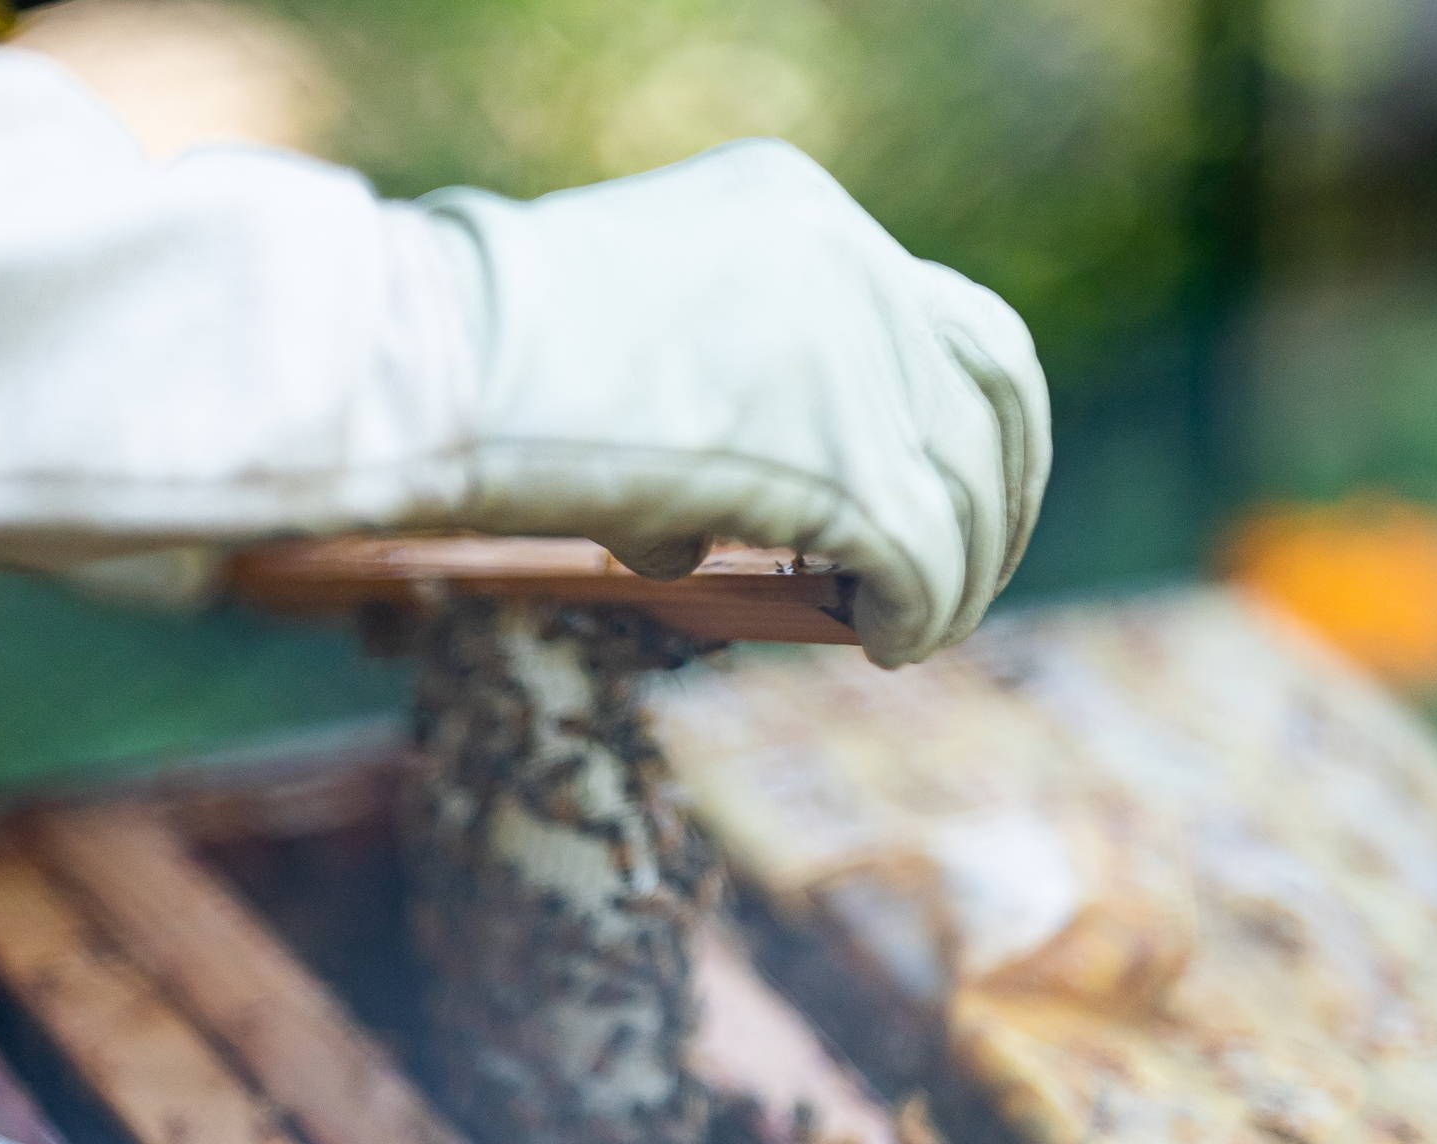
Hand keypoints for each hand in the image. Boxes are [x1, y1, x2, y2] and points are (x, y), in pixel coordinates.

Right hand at [419, 140, 1049, 665]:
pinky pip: (922, 558)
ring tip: (911, 629)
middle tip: (963, 574)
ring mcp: (857, 360)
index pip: (945, 315)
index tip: (959, 484)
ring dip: (952, 575)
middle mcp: (851, 264)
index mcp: (799, 208)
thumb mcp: (630, 328)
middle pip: (991, 390)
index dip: (971, 415)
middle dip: (996, 496)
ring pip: (961, 487)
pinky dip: (918, 612)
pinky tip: (887, 643)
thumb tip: (721, 529)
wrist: (440, 360)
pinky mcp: (844, 462)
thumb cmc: (482, 357)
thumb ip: (711, 388)